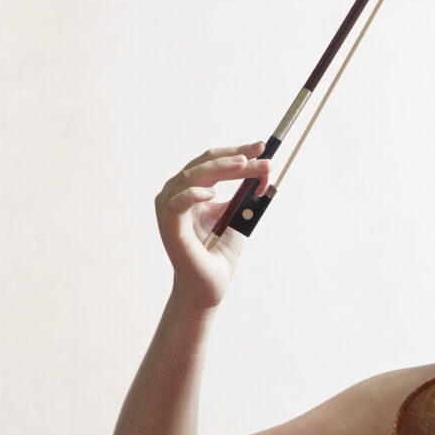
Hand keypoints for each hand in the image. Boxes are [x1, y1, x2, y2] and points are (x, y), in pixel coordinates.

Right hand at [156, 142, 269, 308]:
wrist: (209, 287)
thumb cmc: (219, 252)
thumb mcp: (237, 217)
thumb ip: (245, 195)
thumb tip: (265, 171)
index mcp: (191, 189)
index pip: (212, 161)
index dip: (237, 152)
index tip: (263, 147)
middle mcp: (176, 194)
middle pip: (204, 164)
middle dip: (235, 158)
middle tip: (263, 158)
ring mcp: (169, 210)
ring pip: (190, 177)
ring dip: (220, 169)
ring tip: (243, 165)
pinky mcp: (169, 228)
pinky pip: (176, 205)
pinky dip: (192, 195)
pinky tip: (211, 194)